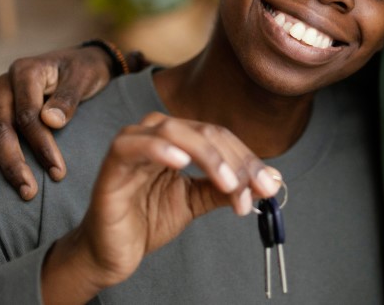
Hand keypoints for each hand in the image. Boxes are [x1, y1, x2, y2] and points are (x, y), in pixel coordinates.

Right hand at [0, 45, 115, 199]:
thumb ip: (69, 97)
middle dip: (12, 163)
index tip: (58, 172)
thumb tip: (51, 122)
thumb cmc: (85, 70)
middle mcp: (4, 87)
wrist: (80, 63)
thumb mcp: (85, 77)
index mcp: (25, 72)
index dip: (41, 144)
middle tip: (27, 192)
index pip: (27, 114)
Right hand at [41, 113, 281, 300]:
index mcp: (179, 138)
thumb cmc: (149, 219)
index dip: (247, 160)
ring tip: (228, 184)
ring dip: (209, 157)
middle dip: (236, 161)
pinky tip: (181, 162)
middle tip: (253, 189)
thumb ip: (227, 188)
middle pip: (206, 132)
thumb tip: (271, 179)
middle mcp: (157, 132)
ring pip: (176, 131)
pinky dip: (160, 148)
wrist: (112, 252)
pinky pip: (134, 145)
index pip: (221, 137)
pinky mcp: (112, 163)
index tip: (269, 186)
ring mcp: (133, 143)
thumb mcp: (198, 201)